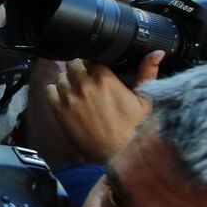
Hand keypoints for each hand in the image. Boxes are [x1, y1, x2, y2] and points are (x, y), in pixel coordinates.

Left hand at [46, 54, 161, 163]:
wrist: (118, 154)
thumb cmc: (134, 129)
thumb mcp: (145, 100)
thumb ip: (147, 72)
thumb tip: (157, 52)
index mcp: (105, 79)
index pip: (92, 57)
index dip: (94, 62)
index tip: (96, 68)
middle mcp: (85, 85)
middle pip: (73, 63)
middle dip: (79, 68)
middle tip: (85, 77)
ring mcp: (70, 98)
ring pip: (61, 76)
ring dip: (67, 80)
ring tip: (76, 89)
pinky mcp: (59, 111)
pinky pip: (49, 90)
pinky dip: (55, 91)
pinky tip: (65, 97)